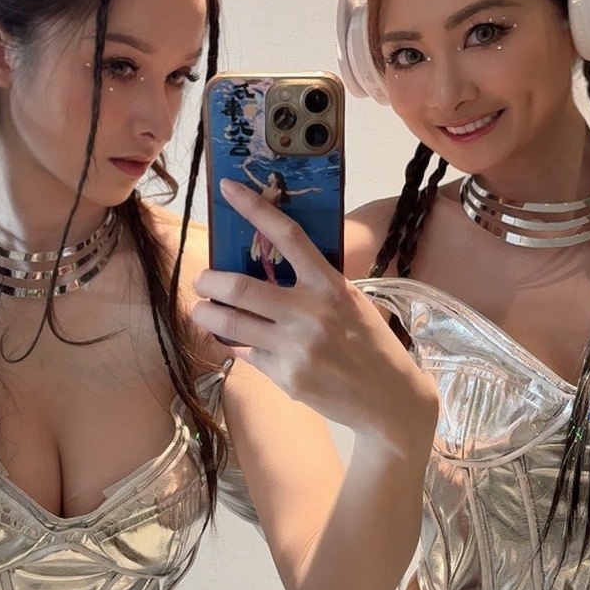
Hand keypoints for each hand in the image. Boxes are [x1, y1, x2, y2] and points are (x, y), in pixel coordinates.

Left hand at [193, 180, 437, 449]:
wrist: (389, 400)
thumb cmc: (369, 344)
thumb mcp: (350, 303)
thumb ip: (313, 284)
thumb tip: (264, 266)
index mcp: (330, 285)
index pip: (287, 236)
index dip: (254, 208)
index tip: (227, 188)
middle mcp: (310, 312)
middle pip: (239, 286)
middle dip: (208, 280)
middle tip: (201, 280)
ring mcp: (295, 347)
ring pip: (229, 323)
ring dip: (206, 313)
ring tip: (202, 310)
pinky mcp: (286, 377)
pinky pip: (245, 354)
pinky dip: (236, 346)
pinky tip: (238, 344)